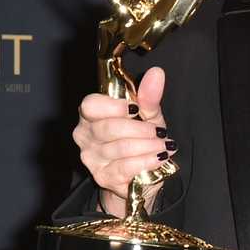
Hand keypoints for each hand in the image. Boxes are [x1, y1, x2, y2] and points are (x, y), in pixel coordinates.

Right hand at [72, 66, 174, 216]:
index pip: (90, 105)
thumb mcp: (148, 115)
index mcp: (92, 114)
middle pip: (108, 128)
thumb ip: (149, 96)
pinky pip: (125, 166)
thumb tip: (156, 73)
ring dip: (148, 146)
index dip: (113, 107)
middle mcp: (85, 135)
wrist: (144, 170)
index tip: (135, 108)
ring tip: (164, 145)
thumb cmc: (141, 137)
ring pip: (120, 148)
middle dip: (139, 129)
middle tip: (160, 132)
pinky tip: (158, 157)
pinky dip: (146, 160)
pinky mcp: (103, 176)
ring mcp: (91, 157)